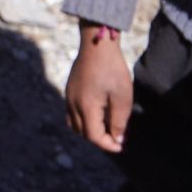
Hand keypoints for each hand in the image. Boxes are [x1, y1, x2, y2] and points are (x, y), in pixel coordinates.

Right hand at [64, 23, 132, 152]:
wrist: (97, 45)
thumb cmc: (113, 70)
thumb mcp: (122, 98)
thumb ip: (119, 121)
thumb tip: (117, 138)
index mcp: (86, 107)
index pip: (93, 136)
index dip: (108, 145)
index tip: (121, 146)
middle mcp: (73, 104)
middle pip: (82, 132)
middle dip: (99, 139)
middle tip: (116, 137)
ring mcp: (68, 96)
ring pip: (74, 124)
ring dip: (89, 130)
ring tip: (106, 126)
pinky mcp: (69, 90)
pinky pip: (72, 113)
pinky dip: (83, 120)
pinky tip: (97, 113)